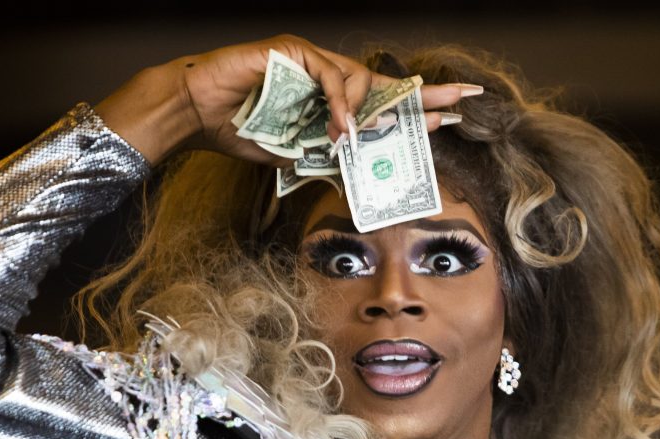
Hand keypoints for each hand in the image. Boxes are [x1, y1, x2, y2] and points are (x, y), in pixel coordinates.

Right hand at [96, 34, 478, 165]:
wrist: (196, 115)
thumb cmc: (237, 132)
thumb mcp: (293, 154)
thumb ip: (325, 155)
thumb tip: (356, 166)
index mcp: (328, 99)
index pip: (379, 103)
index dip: (414, 109)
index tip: (449, 117)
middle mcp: (325, 76)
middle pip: (384, 83)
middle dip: (424, 93)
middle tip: (463, 97)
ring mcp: (311, 60)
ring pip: (359, 79)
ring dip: (363, 112)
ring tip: (354, 138)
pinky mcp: (293, 51)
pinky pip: (329, 75)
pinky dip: (337, 102)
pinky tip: (339, 125)